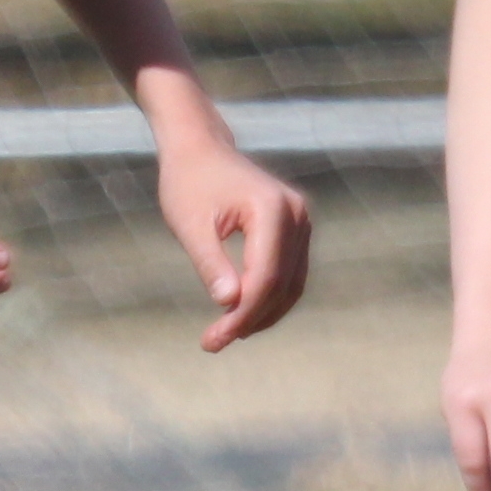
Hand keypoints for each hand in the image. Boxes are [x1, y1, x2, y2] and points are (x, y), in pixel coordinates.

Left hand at [159, 139, 311, 351]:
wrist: (201, 148)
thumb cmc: (189, 182)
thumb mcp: (190, 225)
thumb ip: (210, 263)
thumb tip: (228, 304)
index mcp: (271, 209)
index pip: (265, 276)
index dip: (243, 313)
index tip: (215, 338)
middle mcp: (296, 214)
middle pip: (282, 284)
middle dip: (250, 319)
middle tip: (214, 342)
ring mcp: (302, 220)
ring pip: (292, 284)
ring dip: (263, 314)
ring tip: (226, 333)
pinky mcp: (297, 228)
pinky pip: (290, 273)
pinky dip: (269, 297)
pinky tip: (242, 313)